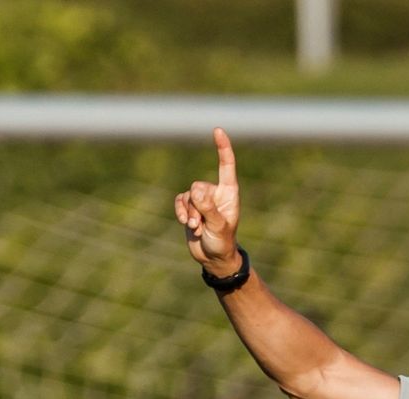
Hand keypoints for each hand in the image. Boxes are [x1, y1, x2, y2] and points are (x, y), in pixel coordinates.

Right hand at [175, 127, 241, 275]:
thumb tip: (194, 190)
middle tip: (202, 225)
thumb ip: (207, 208)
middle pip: (197, 187)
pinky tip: (186, 224)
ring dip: (189, 214)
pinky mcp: (190, 207)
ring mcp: (201, 199)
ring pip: (187, 196)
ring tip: (197, 228)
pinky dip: (180, 212)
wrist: (213, 258)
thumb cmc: (222, 242)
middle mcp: (214, 192)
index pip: (226, 165)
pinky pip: (180, 201)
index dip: (222, 147)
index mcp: (228, 192)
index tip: (217, 130)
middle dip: (196, 207)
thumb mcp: (218, 226)